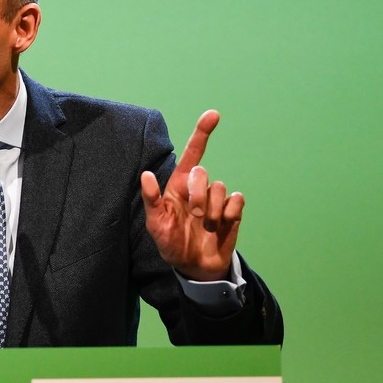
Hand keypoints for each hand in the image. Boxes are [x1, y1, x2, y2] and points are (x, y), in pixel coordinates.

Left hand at [140, 110, 243, 281]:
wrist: (195, 267)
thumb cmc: (171, 243)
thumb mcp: (156, 224)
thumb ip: (151, 200)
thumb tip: (146, 175)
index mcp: (178, 186)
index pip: (191, 154)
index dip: (202, 133)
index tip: (213, 115)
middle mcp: (198, 188)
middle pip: (202, 172)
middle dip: (198, 193)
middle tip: (195, 215)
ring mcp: (216, 199)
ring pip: (220, 187)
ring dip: (212, 209)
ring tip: (207, 226)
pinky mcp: (232, 211)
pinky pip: (237, 199)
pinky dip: (230, 212)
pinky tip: (222, 225)